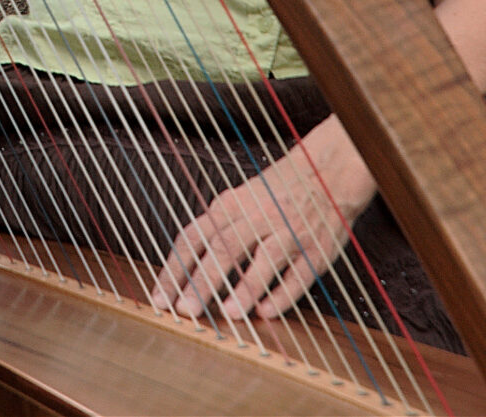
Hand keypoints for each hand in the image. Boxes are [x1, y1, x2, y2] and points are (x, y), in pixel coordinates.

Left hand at [149, 133, 375, 321]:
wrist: (326, 172)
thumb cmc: (274, 193)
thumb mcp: (237, 200)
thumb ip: (214, 230)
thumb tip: (183, 270)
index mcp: (230, 206)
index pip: (193, 238)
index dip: (175, 270)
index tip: (160, 298)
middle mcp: (256, 217)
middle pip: (224, 249)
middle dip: (203, 281)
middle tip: (186, 310)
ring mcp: (288, 233)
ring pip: (264, 260)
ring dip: (245, 288)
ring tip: (227, 313)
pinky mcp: (315, 250)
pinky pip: (298, 275)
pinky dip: (282, 294)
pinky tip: (266, 312)